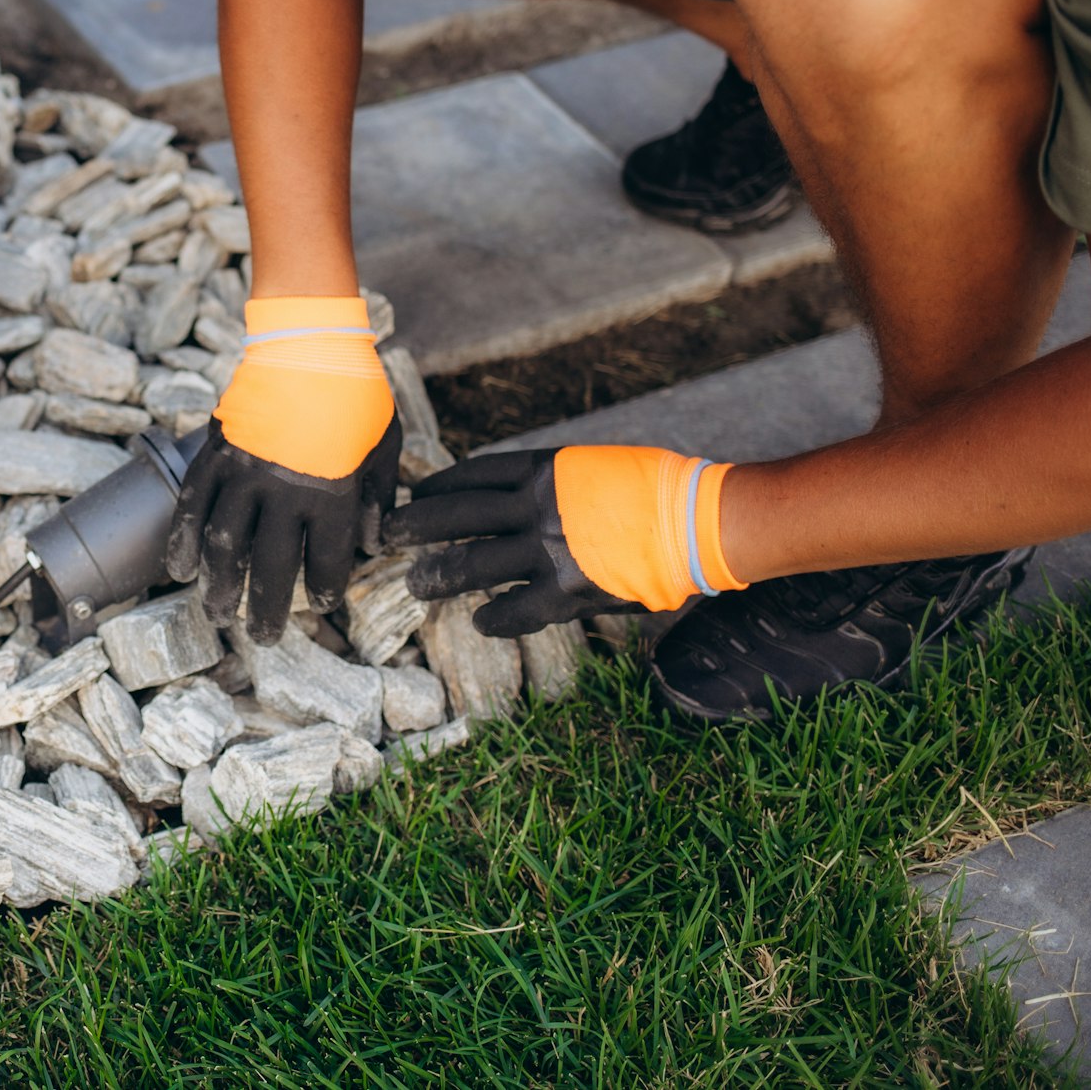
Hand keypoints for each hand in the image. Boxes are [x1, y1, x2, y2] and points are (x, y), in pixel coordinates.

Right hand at [166, 296, 400, 641]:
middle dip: (265, 609)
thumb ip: (379, 496)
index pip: (325, 561)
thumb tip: (375, 544)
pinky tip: (179, 569)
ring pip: (224, 545)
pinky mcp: (216, 454)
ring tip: (216, 613)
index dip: (324, 589)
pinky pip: (193, 505)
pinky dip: (183, 540)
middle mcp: (285, 492)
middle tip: (262, 639)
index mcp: (332, 494)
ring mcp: (244, 474)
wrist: (307, 336)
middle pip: (271, 567)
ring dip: (219, 585)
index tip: (322, 604)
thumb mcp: (385, 443)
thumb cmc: (356, 390)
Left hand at [380, 446, 746, 636]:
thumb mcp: (592, 468)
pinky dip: (493, 617)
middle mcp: (537, 505)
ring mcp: (548, 549)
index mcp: (543, 469)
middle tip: (391, 537)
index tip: (416, 494)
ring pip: (474, 564)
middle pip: (458, 515)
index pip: (473, 473)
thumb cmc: (655, 490)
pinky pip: (514, 609)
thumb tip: (515, 496)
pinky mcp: (567, 591)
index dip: (438, 486)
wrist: (699, 521)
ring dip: (439, 575)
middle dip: (418, 526)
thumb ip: (550, 483)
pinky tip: (480, 621)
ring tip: (417, 583)